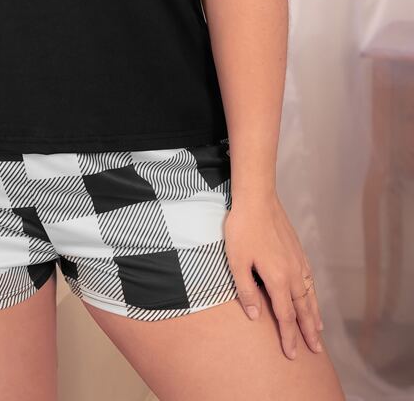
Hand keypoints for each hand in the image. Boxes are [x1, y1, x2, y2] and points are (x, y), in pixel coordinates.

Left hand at [223, 193, 324, 359]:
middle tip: (316, 351)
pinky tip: (311, 295)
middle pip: (303, 309)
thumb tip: (255, 316)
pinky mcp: (297, 250)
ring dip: (313, 314)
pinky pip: (309, 279)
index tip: (292, 354)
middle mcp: (293, 273)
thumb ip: (246, 291)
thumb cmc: (242, 229)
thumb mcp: (236, 261)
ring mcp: (298, 261)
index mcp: (278, 279)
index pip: (286, 316)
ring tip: (318, 329)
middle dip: (308, 331)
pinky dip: (313, 293)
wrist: (257, 198)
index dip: (289, 337)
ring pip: (309, 294)